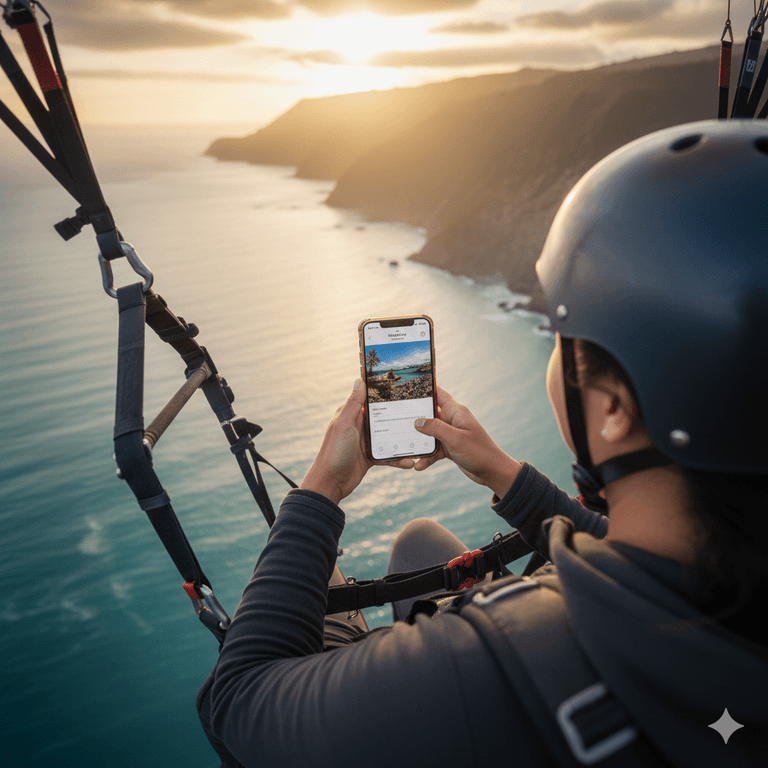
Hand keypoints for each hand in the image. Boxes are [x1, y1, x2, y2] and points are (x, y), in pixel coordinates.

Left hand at [300, 380, 414, 504]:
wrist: (330, 483)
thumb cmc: (334, 452)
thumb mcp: (344, 425)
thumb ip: (353, 404)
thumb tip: (359, 379)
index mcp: (352, 414)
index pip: (369, 397)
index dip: (383, 391)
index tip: (401, 384)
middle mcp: (359, 425)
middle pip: (384, 416)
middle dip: (400, 415)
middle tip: (418, 413)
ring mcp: (366, 441)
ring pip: (389, 436)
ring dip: (402, 439)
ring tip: (419, 441)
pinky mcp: (371, 456)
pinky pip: (388, 454)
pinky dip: (398, 458)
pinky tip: (409, 461)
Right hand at [413, 386, 520, 497]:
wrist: (493, 472)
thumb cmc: (478, 452)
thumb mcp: (455, 439)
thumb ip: (435, 428)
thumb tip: (417, 421)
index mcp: (456, 411)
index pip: (438, 393)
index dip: (424, 388)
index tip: (407, 387)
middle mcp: (452, 420)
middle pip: (428, 414)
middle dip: (414, 418)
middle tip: (396, 420)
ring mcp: (450, 434)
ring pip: (428, 433)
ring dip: (419, 442)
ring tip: (405, 449)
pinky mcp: (449, 447)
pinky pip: (433, 448)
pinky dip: (427, 456)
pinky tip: (419, 465)